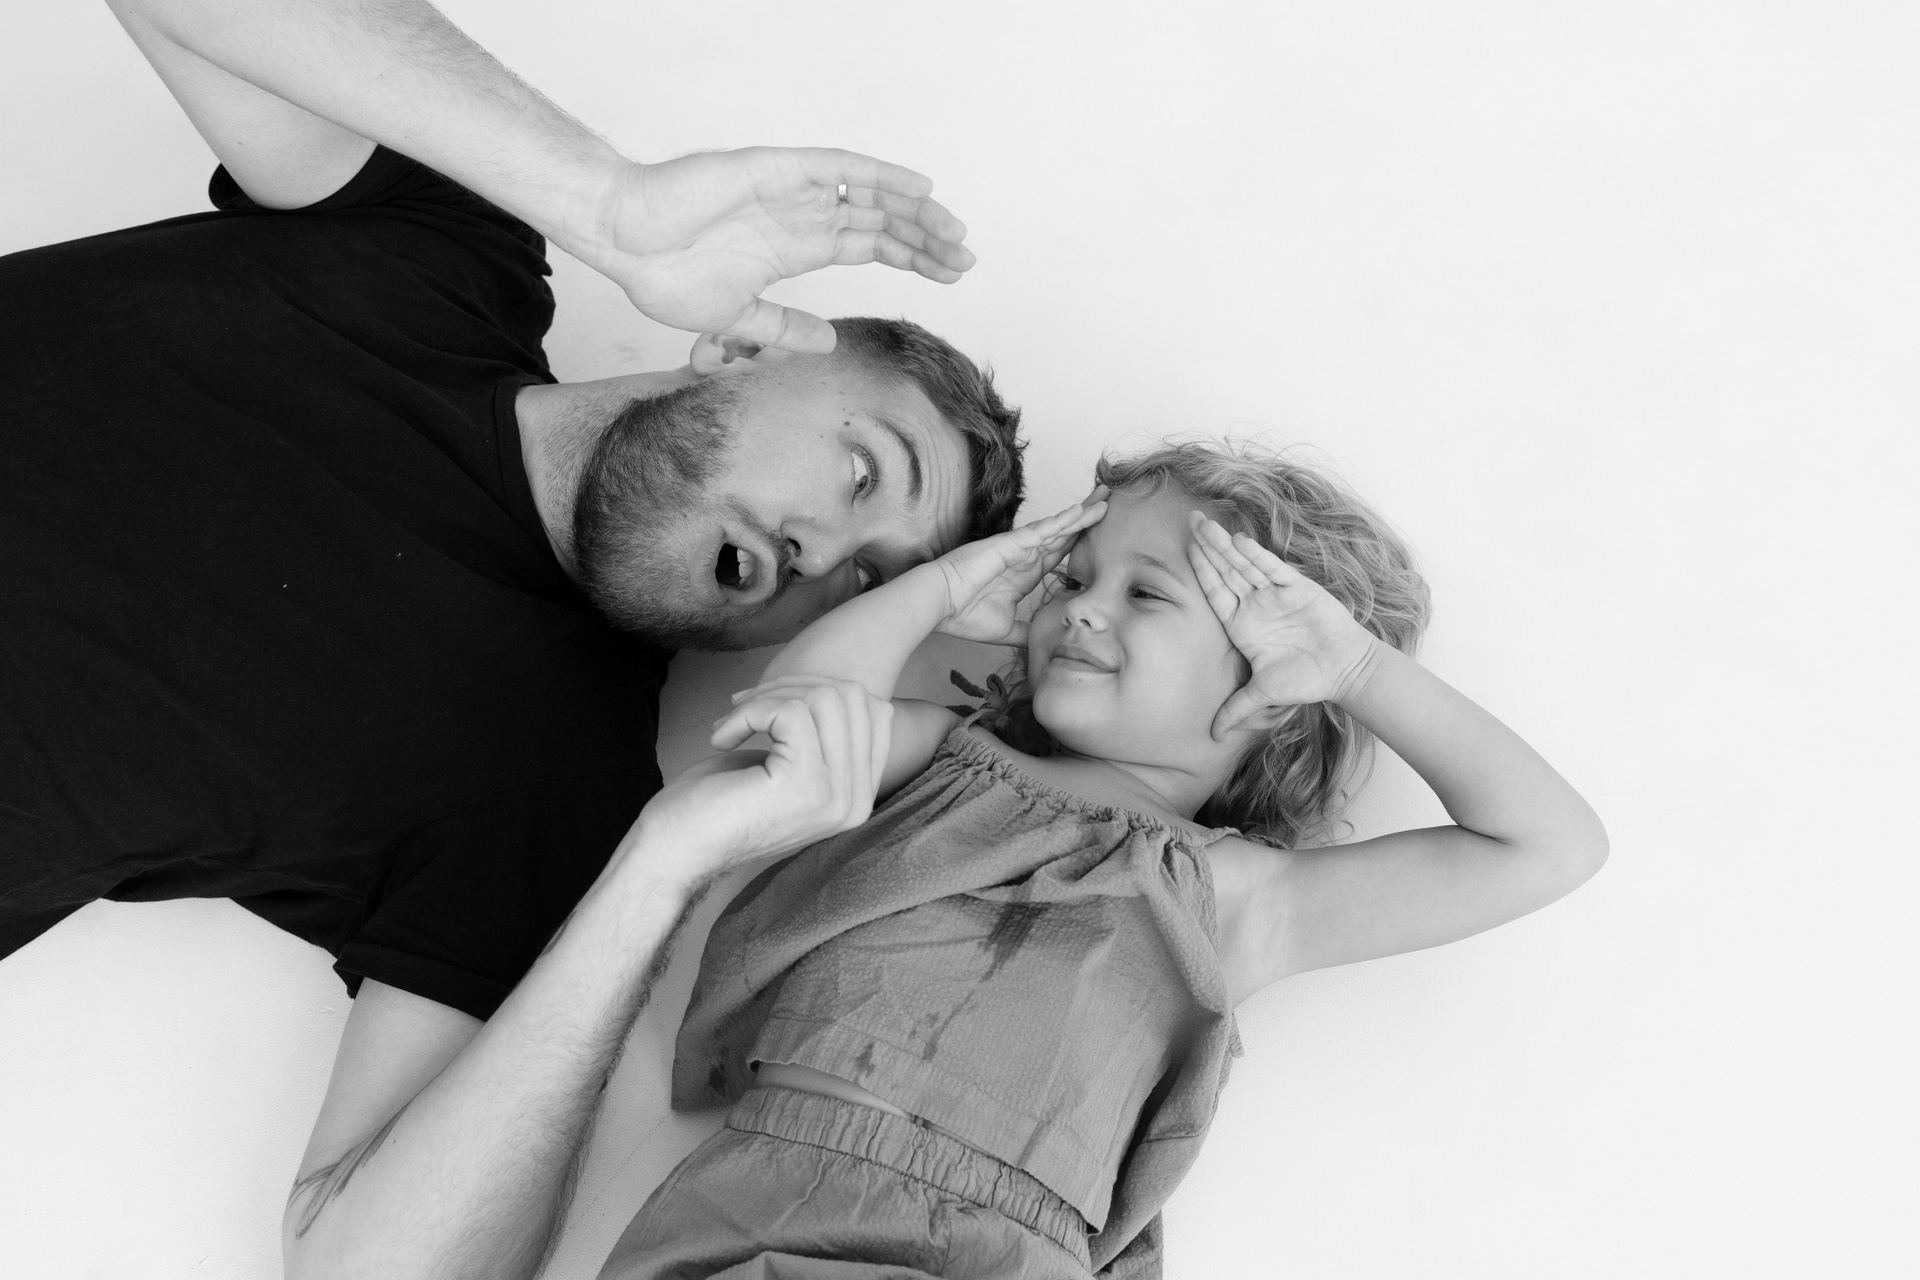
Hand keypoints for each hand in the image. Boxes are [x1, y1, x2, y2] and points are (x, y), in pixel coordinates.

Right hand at [572, 148, 973, 353]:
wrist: (623, 240)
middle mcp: (803, 215)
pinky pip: (838, 167)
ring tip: (954, 232)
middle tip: (967, 259)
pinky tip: (917, 187)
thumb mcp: (738, 317)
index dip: (913, 257)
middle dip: (926, 239)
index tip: (950, 275)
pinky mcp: (774, 170)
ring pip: (871, 194)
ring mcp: (792, 191)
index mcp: (797, 247)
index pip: (871, 246)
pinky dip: (879, 175)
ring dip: (915, 210)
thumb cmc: (666, 274)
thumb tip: (828, 342)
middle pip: (882, 222)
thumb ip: (783, 328)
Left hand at [631, 678, 891, 884]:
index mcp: (857, 797)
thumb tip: (841, 688)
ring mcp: (834, 796)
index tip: (769, 706)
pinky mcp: (804, 784)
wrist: (674, 850)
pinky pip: (791, 711)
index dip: (818, 690)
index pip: (875, 712)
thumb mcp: (788, 765)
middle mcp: (855, 801)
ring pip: (825, 699)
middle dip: (791, 686)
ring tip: (732, 723)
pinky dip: (749, 711)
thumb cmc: (720, 802)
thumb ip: (824, 737)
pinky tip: (722, 739)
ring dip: (767, 697)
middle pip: (852, 697)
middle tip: (745, 708)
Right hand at [933, 493, 1107, 645]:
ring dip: (1082, 514)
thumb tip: (1043, 644)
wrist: (938, 605)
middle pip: (1064, 533)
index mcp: (1025, 573)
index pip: (1060, 554)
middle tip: (1110, 503)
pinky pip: (1042, 529)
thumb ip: (1026, 632)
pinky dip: (1063, 520)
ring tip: (1105, 499)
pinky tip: (1081, 511)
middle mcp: (1025, 555)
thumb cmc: (962, 614)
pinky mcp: (1011, 544)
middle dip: (1087, 519)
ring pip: (1058, 527)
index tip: (1102, 536)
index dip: (1080, 543)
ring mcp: (1019, 547)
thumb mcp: (1005, 629)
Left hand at [1186, 513, 1382, 739]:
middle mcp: (1255, 604)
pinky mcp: (1299, 589)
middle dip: (1207, 546)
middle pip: (1225, 570)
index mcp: (1242, 624)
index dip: (1200, 570)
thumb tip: (1215, 736)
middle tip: (1189, 520)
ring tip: (1206, 525)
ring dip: (1226, 545)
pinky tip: (1240, 541)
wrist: (1344, 670)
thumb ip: (1238, 708)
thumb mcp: (1265, 693)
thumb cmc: (1306, 680)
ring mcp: (1276, 594)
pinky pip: (1273, 570)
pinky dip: (1258, 557)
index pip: (1215, 591)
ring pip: (1245, 565)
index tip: (1184, 548)